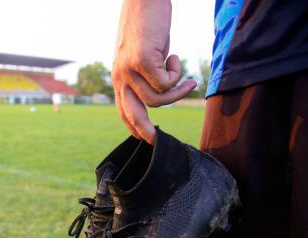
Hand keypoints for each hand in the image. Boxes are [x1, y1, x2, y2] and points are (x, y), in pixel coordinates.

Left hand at [112, 0, 196, 143]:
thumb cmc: (149, 25)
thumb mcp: (145, 56)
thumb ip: (147, 75)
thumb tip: (159, 95)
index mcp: (119, 77)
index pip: (123, 110)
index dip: (134, 127)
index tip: (147, 138)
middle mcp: (120, 76)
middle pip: (132, 114)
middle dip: (145, 132)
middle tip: (158, 141)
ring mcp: (128, 69)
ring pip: (157, 99)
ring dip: (177, 92)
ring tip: (187, 79)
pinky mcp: (141, 60)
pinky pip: (165, 82)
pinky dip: (176, 74)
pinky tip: (175, 58)